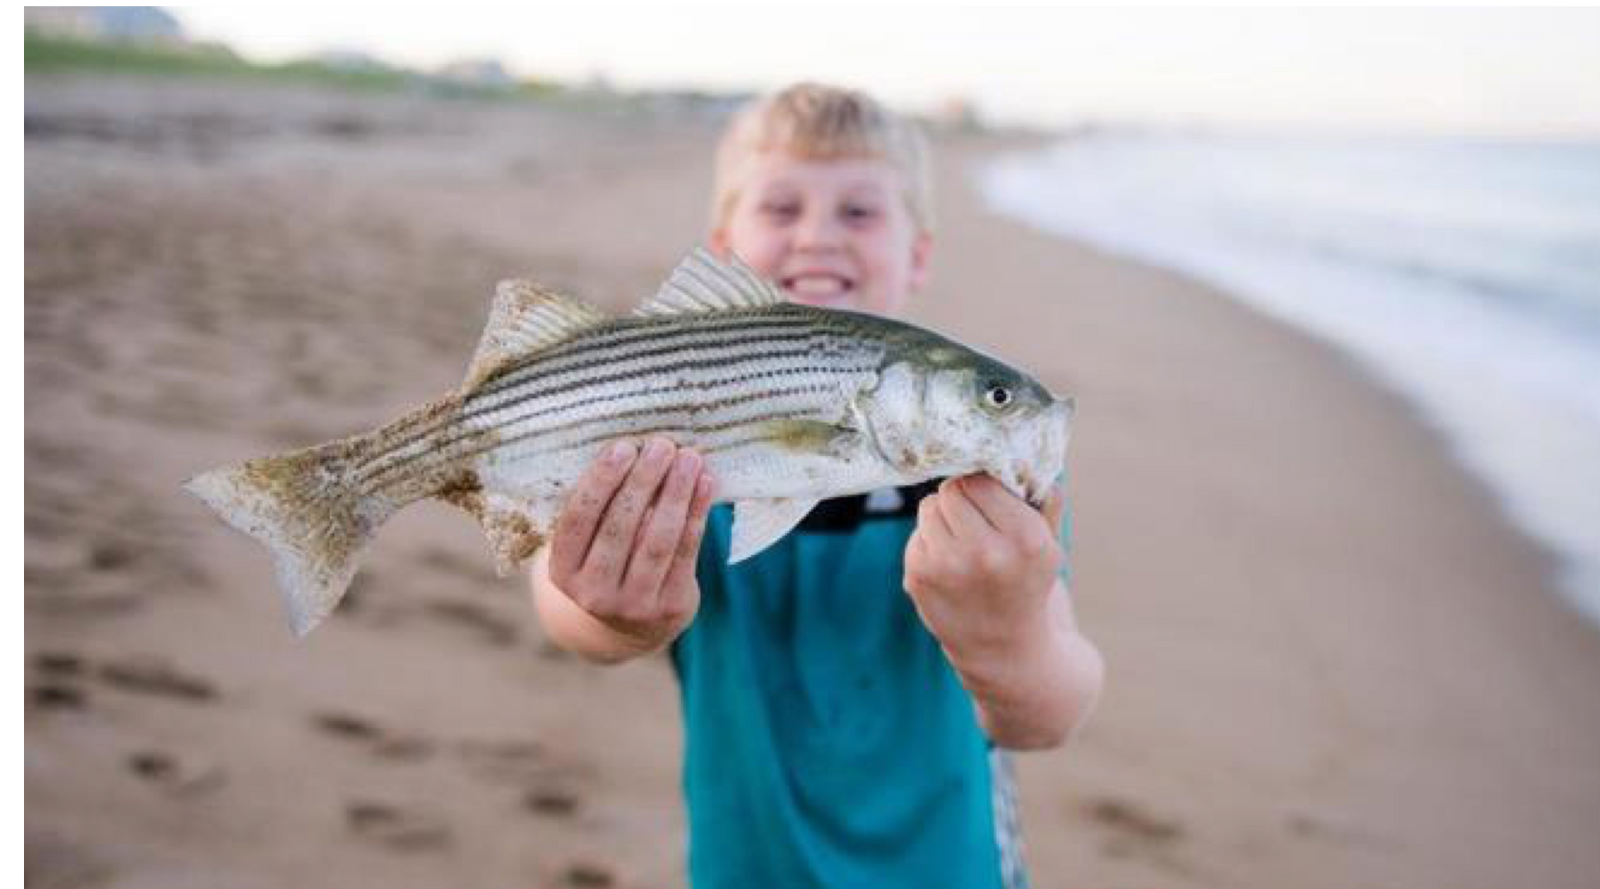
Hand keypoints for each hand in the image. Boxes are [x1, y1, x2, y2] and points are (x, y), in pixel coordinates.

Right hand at [547, 436, 714, 650]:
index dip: (600, 481)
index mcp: (562, 571)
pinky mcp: (670, 607)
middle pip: (619, 528)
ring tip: (688, 458)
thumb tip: (638, 448)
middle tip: (661, 445)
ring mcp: (633, 605)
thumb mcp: (590, 544)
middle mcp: (592, 593)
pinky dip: (697, 514)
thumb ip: (603, 506)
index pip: (578, 520)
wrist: (637, 625)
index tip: (623, 447)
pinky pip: (686, 552)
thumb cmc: (611, 561)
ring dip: (675, 493)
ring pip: (656, 540)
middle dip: (643, 481)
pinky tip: (705, 484)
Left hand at [903, 474, 1066, 656]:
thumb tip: (1022, 453)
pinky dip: (931, 542)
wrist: (1005, 649)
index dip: (985, 485)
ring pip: (930, 506)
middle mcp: (985, 553)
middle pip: (952, 489)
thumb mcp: (1049, 543)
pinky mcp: (918, 577)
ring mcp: (947, 567)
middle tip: (975, 518)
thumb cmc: (1027, 583)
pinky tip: (950, 564)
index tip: (991, 498)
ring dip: (944, 516)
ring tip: (964, 542)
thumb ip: (1042, 497)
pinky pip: (917, 533)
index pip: (982, 480)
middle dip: (962, 497)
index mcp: (1026, 539)